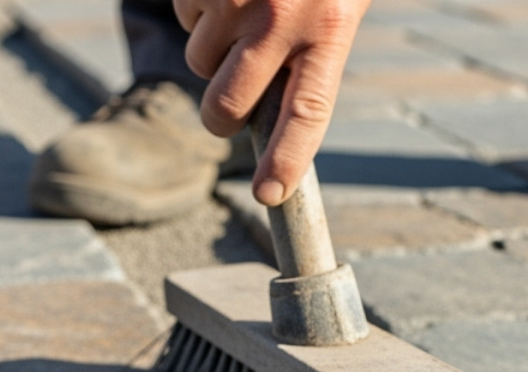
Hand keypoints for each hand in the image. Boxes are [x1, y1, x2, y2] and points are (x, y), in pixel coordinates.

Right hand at [174, 0, 369, 205]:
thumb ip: (314, 55)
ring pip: (200, 62)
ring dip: (213, 53)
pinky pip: (186, 19)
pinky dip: (199, 12)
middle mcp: (281, 18)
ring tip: (244, 18)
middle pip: (229, 104)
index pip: (306, 114)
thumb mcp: (341, 6)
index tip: (269, 196)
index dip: (285, 160)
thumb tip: (278, 114)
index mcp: (331, 28)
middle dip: (220, 118)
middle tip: (228, 111)